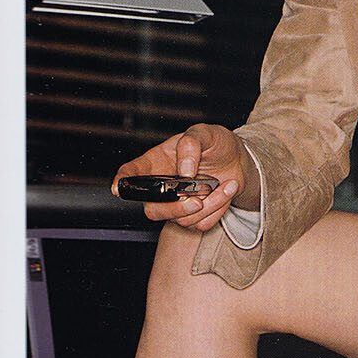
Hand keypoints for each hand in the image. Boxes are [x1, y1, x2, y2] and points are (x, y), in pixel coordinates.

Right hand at [112, 123, 258, 231]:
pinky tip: (226, 190)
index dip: (122, 182)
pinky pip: (200, 224)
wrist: (239, 161)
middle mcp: (162, 187)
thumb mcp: (205, 133)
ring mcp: (177, 203)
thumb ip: (191, 145)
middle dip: (174, 210)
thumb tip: (185, 171)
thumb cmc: (215, 144)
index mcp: (156, 162)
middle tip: (197, 201)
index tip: (118, 188)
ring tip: (222, 184)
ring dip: (208, 205)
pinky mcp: (195, 216)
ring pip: (181, 220)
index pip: (132, 174)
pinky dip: (218, 209)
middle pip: (152, 210)